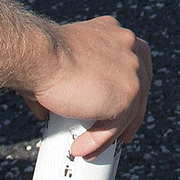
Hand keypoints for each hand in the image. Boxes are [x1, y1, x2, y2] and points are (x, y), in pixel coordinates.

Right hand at [26, 15, 152, 157]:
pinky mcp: (127, 95)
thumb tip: (46, 111)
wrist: (40, 56)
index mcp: (114, 32)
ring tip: (89, 147)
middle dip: (130, 111)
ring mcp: (131, 71)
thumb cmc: (40, 54)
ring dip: (110, 133)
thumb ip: (62, 79)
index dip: (127, 85)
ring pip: (129, 110)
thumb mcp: (59, 57)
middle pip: (140, 85)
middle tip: (116, 132)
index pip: (132, 62)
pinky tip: (83, 147)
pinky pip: (117, 126)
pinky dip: (100, 141)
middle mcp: (129, 46)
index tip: (117, 103)